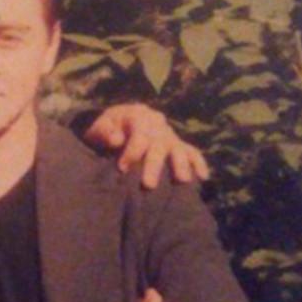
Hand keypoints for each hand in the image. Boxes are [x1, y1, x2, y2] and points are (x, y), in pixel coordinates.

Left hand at [84, 104, 209, 188]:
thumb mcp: (98, 127)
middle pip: (159, 143)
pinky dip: (198, 163)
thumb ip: (104, 132)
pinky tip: (203, 177)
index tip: (122, 168)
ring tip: (182, 180)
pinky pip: (191, 152)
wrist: (117, 124)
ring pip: (178, 148)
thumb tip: (116, 139)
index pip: (139, 134)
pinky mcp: (177, 144)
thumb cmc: (106, 129)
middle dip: (154, 165)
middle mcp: (157, 123)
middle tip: (149, 185)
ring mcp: (168, 134)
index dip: (132, 152)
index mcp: (138, 115)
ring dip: (180, 164)